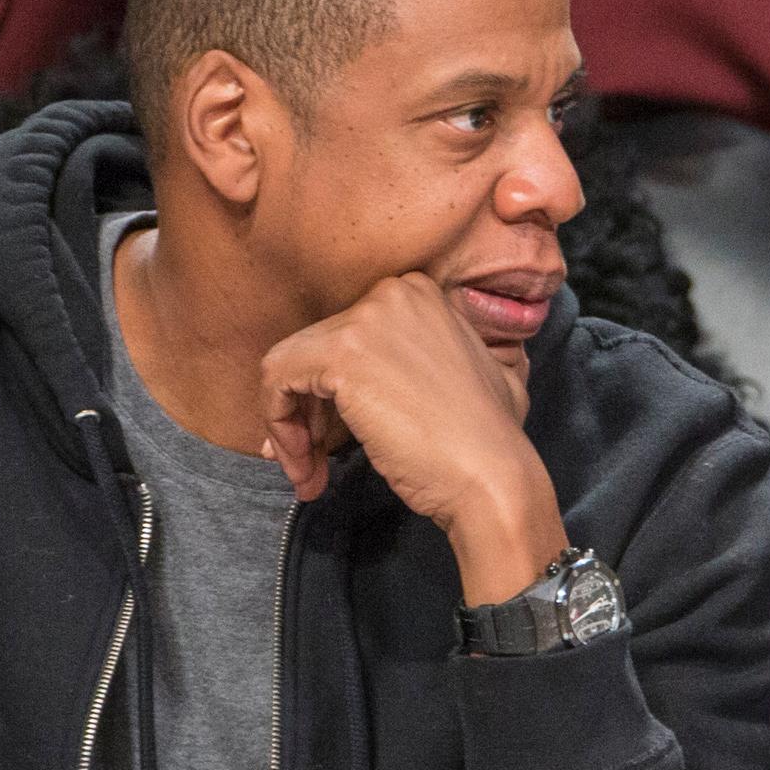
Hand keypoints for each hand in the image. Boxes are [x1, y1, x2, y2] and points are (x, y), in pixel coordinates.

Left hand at [260, 274, 566, 599]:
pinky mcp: (340, 355)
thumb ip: (443, 354)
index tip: (335, 435)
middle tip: (315, 463)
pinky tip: (305, 468)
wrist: (493, 476)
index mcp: (419, 293)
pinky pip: (276, 383)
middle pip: (314, 350)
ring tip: (309, 475)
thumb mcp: (483, 373)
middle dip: (308, 414)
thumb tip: (390, 374)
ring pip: (288, 366)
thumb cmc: (487, 442)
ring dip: (291, 426)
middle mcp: (391, 294)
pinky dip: (280, 427)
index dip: (332, 393)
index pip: (347, 334)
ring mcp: (364, 320)